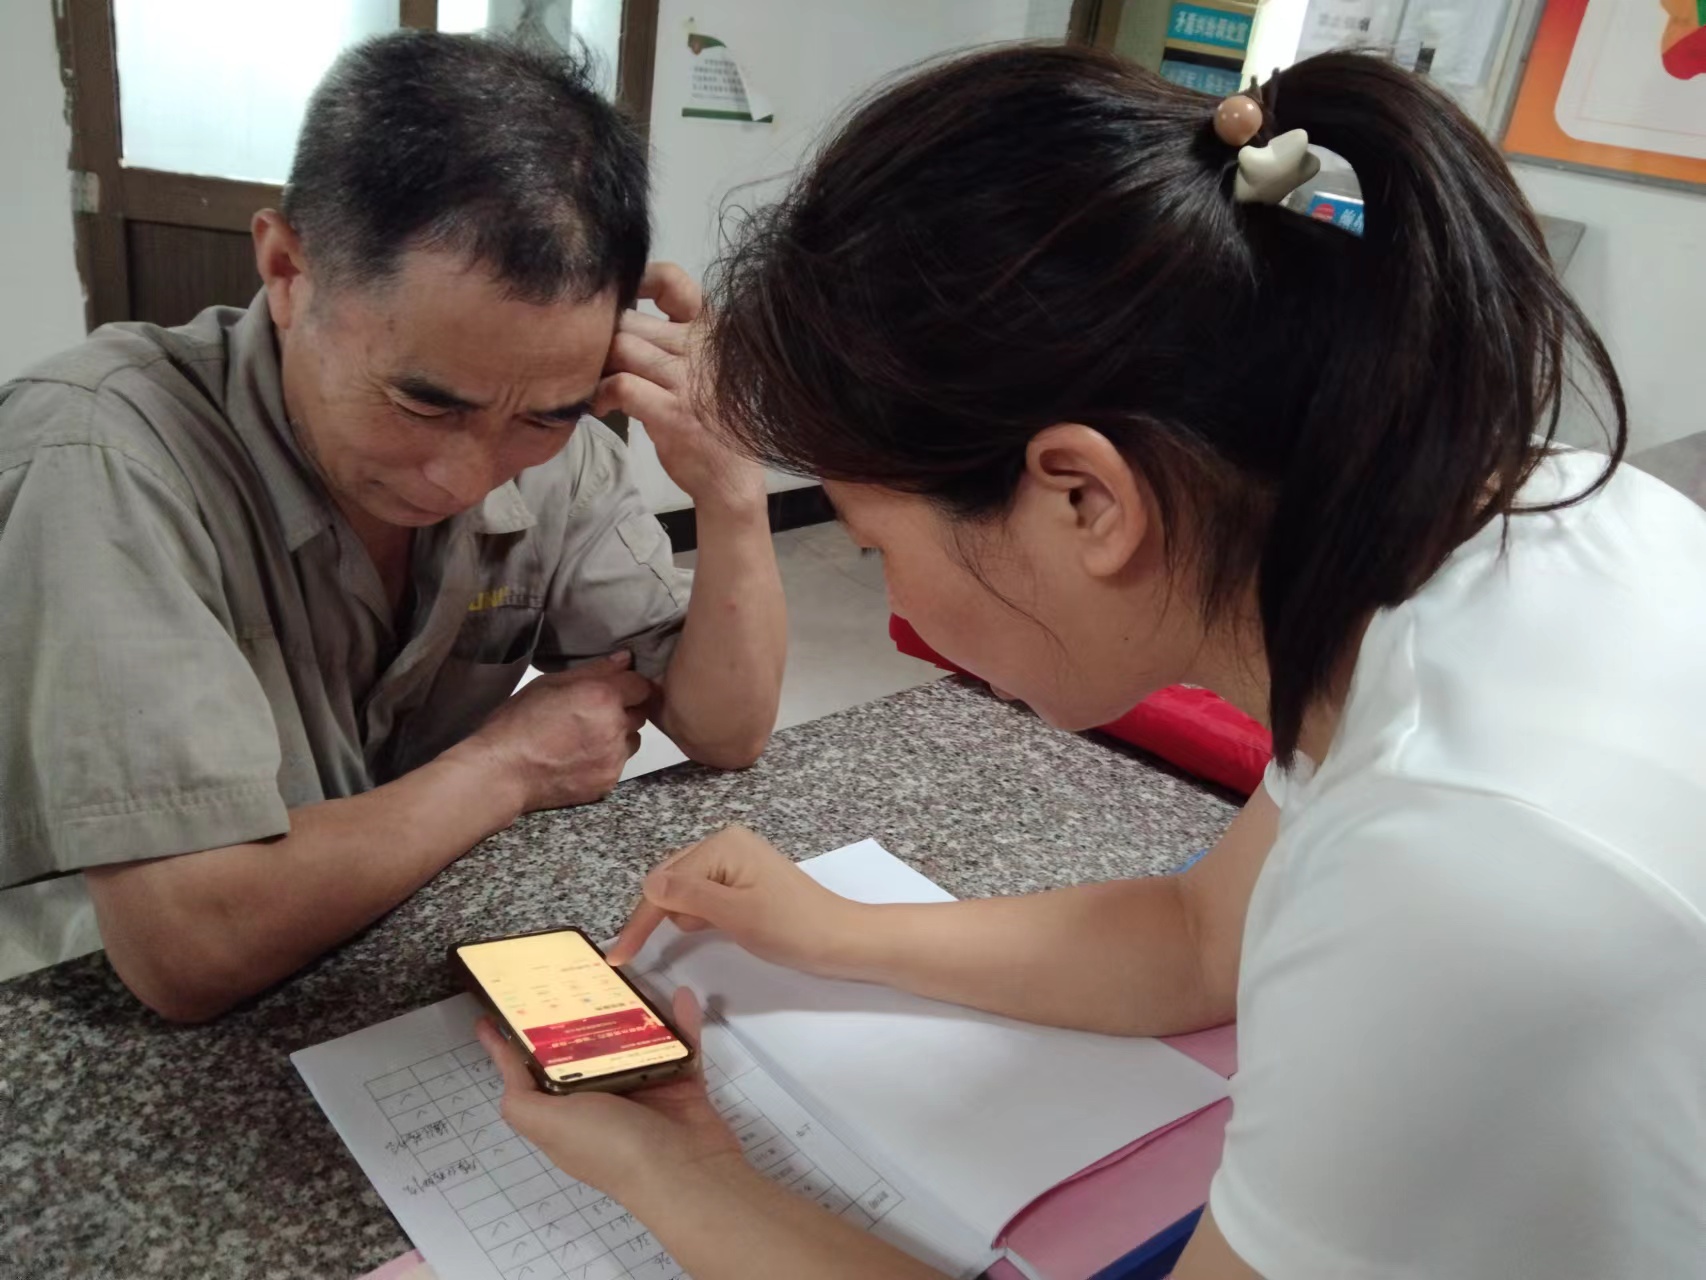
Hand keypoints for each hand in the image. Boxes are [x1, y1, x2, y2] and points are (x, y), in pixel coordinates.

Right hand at [451, 652, 653, 811]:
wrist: (502, 773)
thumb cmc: (518, 724)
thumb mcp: (549, 684)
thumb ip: (594, 670)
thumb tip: (624, 659)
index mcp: (603, 697)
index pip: (642, 685)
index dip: (628, 685)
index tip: (613, 689)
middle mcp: (615, 728)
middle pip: (640, 712)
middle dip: (623, 709)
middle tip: (593, 712)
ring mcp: (614, 758)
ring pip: (632, 739)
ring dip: (618, 734)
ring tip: (585, 736)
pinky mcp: (608, 781)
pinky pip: (618, 763)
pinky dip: (606, 757)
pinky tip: (579, 756)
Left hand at [476, 988, 744, 1200]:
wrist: (686, 1171)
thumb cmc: (612, 1147)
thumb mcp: (550, 1126)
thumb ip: (520, 1101)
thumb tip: (506, 1068)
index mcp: (564, 1112)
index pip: (530, 1074)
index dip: (509, 1045)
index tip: (494, 1010)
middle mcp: (600, 1100)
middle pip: (582, 1049)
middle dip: (574, 1013)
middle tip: (569, 973)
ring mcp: (642, 1090)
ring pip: (630, 1040)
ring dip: (629, 1011)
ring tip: (622, 974)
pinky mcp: (678, 1082)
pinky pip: (679, 1043)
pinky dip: (682, 1021)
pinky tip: (681, 996)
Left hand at [593, 262, 764, 512]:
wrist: (731, 480)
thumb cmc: (711, 424)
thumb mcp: (702, 370)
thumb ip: (673, 342)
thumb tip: (618, 320)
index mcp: (712, 331)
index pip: (673, 282)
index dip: (638, 280)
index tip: (617, 300)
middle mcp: (704, 346)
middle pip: (630, 320)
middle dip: (602, 340)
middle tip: (593, 365)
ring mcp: (689, 378)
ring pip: (621, 347)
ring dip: (596, 367)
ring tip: (593, 389)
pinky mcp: (673, 411)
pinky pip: (621, 385)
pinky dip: (599, 395)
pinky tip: (599, 408)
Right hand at [606, 825, 869, 976]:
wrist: (841, 939)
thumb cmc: (791, 927)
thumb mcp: (734, 914)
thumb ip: (689, 897)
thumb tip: (649, 885)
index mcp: (722, 844)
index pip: (665, 883)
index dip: (640, 920)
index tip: (617, 957)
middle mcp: (726, 843)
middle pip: (670, 880)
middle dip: (659, 915)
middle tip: (648, 951)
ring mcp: (737, 860)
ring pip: (685, 889)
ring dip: (685, 915)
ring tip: (711, 932)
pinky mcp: (745, 879)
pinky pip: (705, 894)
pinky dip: (700, 914)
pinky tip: (713, 928)